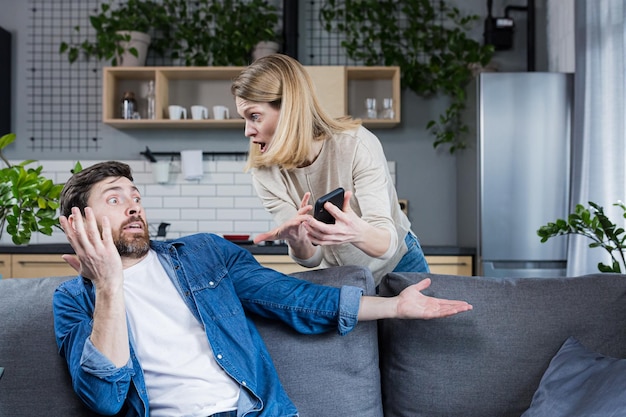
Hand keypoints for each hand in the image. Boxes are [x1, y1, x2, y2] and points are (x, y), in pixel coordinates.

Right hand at [60, 207, 123, 286]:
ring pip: (92, 232)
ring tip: (87, 209)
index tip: (63, 218)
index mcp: (81, 254)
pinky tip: (103, 217)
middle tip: (74, 209)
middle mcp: (88, 251)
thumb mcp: (81, 270)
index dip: (67, 227)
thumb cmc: (96, 277)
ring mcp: (99, 250)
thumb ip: (72, 262)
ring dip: (89, 219)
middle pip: (80, 232)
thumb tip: (62, 257)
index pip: (72, 238)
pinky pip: (106, 236)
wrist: (108, 284)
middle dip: (76, 220)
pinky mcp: (109, 250)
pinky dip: (105, 226)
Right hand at [253, 193, 313, 244]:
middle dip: (303, 218)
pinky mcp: (301, 213)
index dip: (294, 223)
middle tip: (308, 217)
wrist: (297, 237)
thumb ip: (264, 236)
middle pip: (300, 219)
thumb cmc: (284, 235)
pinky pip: (303, 205)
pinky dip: (305, 200)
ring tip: (309, 206)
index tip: (297, 222)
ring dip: (306, 209)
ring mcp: (299, 217)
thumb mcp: (273, 236)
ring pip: (303, 212)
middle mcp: (296, 222)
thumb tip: (254, 241)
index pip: (291, 225)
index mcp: (289, 227)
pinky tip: (307, 193)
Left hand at [304, 191, 391, 257]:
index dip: (332, 209)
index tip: (325, 204)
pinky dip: (314, 239)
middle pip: (327, 229)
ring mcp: (337, 238)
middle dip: (316, 224)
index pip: (339, 214)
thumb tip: (347, 192)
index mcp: (346, 221)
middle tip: (307, 218)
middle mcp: (341, 230)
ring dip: (312, 231)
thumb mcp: (350, 211)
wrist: (359, 234)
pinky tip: (308, 234)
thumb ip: (346, 201)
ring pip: (323, 236)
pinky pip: (322, 242)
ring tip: (305, 224)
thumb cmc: (353, 221)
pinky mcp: (334, 242)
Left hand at [358, 278, 472, 320]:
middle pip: (449, 307)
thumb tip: (428, 280)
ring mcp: (430, 312)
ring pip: (446, 311)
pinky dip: (446, 312)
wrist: (396, 304)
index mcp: (431, 302)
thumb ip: (422, 285)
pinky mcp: (426, 315)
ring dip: (456, 310)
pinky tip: (453, 311)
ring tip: (465, 308)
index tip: (465, 303)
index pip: (447, 302)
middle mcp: (432, 308)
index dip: (456, 303)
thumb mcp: (415, 288)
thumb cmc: (404, 298)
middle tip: (470, 307)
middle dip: (460, 307)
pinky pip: (438, 314)